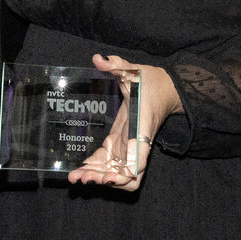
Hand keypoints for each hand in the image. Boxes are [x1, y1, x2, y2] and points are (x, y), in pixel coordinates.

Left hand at [66, 55, 179, 192]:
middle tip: (82, 178)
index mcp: (141, 129)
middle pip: (124, 175)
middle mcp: (136, 143)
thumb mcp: (135, 70)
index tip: (107, 178)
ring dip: (99, 178)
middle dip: (104, 179)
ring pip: (116, 172)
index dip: (124, 174)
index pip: (138, 161)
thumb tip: (99, 59)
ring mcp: (127, 146)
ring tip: (77, 178)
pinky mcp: (119, 143)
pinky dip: (96, 169)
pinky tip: (80, 170)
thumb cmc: (151, 82)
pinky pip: (108, 163)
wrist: (163, 88)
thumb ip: (118, 64)